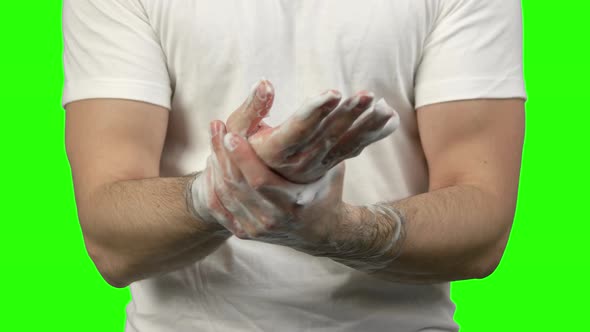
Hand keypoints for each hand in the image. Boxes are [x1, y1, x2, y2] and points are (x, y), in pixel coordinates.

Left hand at [207, 120, 348, 251]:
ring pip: (224, 195)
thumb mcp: (330, 170)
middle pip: (237, 185)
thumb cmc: (326, 191)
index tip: (231, 134)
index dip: (242, 157)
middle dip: (223, 154)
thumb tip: (315, 113)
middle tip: (216, 126)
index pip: (259, 180)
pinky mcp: (245, 233)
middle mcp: (272, 220)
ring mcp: (257, 229)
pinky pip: (219, 208)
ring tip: (214, 138)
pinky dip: (212, 184)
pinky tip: (212, 162)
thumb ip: (320, 148)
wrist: (322, 231)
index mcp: (293, 204)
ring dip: (215, 165)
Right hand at [226, 79, 399, 182]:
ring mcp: (317, 166)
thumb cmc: (243, 155)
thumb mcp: (237, 134)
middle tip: (367, 95)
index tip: (332, 94)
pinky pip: (353, 149)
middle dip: (349, 115)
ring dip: (367, 126)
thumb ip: (250, 110)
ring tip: (385, 107)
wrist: (257, 193)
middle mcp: (299, 163)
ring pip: (345, 145)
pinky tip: (391, 119)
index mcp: (275, 153)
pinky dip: (373, 134)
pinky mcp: (329, 164)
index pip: (297, 131)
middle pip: (327, 137)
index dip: (314, 113)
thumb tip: (265, 83)